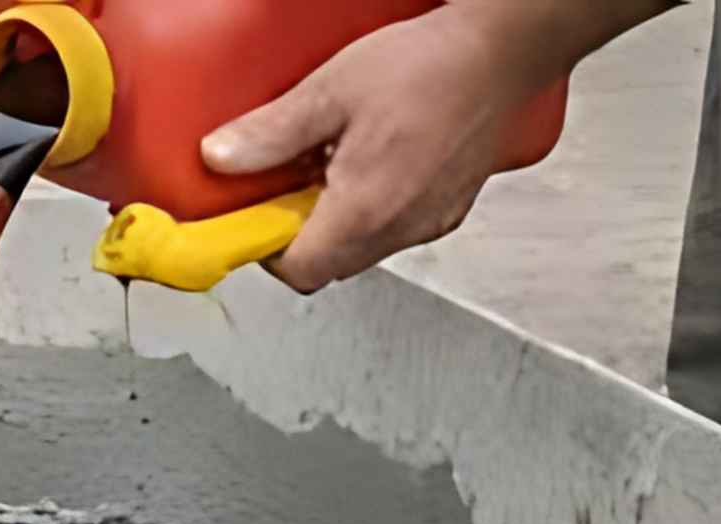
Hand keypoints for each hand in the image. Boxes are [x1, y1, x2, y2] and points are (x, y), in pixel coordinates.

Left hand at [200, 3, 568, 293]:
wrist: (498, 56)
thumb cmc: (428, 69)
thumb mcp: (330, 92)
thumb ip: (271, 133)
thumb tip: (221, 157)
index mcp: (365, 210)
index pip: (300, 271)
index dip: (268, 250)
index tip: (256, 214)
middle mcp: (401, 230)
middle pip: (330, 266)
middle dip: (299, 234)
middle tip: (288, 182)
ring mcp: (428, 225)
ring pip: (362, 251)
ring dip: (335, 223)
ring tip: (332, 164)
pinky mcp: (447, 213)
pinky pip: (394, 232)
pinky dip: (371, 212)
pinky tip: (369, 164)